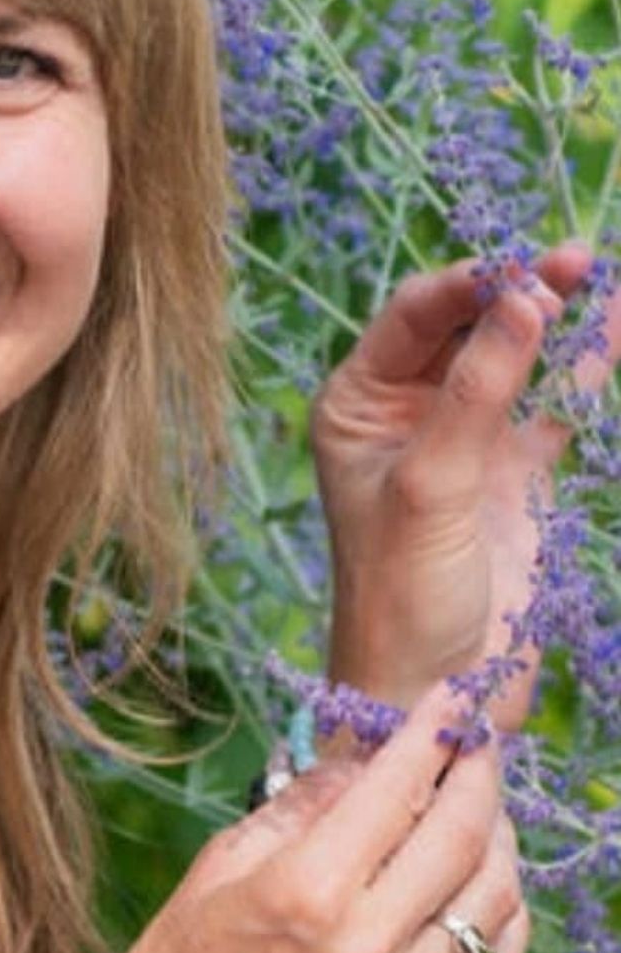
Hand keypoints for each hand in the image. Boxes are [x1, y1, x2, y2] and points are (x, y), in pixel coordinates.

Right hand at [129, 686, 527, 952]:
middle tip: (479, 734)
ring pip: (493, 896)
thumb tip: (363, 757)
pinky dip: (504, 901)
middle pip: (459, 838)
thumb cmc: (195, 948)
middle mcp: (369, 943)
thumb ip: (302, 804)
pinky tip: (486, 868)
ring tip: (482, 796)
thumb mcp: (228, 861)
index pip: (395, 791)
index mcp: (310, 891)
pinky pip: (497, 951)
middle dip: (478, 772)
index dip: (430, 733)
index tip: (453, 692)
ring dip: (499, 833)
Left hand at [312, 243, 620, 729]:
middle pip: (464, 328)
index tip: (521, 269)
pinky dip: (582, 368)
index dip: (466, 286)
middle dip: (515, 290)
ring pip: (512, 358)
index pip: (412, 318)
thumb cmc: (403, 592)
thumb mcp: (432, 484)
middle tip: (572, 258)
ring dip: (552, 317)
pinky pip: (550, 405)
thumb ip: (477, 392)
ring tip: (596, 270)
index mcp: (358, 404)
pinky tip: (612, 325)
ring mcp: (462, 438)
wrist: (436, 694)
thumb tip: (523, 298)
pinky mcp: (512, 472)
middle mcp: (405, 411)